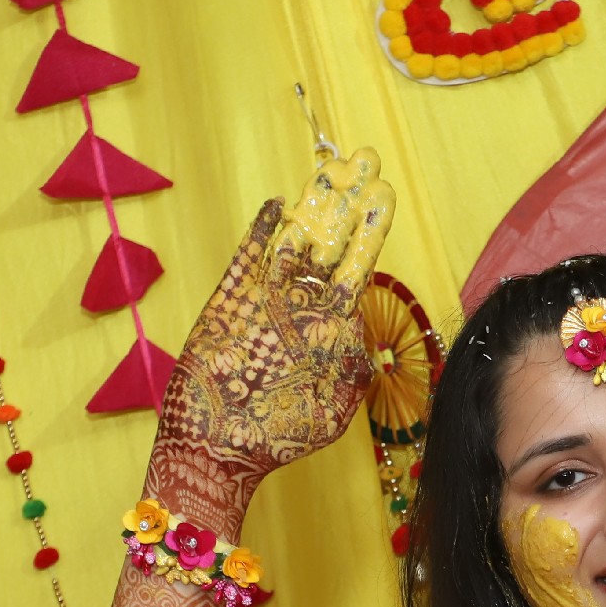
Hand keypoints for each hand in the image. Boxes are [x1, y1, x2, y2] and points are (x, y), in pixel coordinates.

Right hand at [158, 147, 395, 478]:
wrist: (221, 447)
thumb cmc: (281, 435)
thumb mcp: (335, 406)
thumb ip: (355, 368)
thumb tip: (362, 333)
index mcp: (330, 326)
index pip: (356, 265)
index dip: (370, 227)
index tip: (384, 192)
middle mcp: (300, 305)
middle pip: (329, 241)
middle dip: (347, 200)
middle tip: (365, 159)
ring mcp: (265, 299)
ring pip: (293, 241)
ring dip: (311, 204)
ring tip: (332, 166)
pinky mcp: (230, 300)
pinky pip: (247, 258)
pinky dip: (260, 233)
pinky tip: (275, 206)